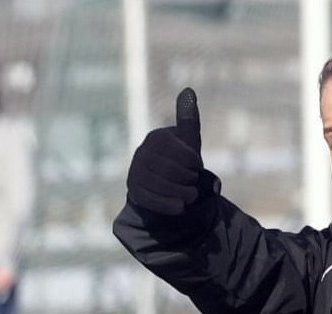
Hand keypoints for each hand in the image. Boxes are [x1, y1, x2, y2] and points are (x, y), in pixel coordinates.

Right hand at [126, 87, 204, 214]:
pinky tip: (180, 206)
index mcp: (157, 138)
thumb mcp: (188, 141)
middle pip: (170, 169)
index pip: (179, 151)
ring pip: (160, 185)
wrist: (166, 185)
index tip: (197, 166)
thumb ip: (188, 119)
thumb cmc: (181, 160)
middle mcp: (142, 153)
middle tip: (193, 182)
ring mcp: (135, 172)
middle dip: (188, 178)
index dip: (192, 161)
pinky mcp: (134, 192)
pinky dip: (169, 205)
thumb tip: (188, 90)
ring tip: (191, 195)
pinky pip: (151, 200)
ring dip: (181, 193)